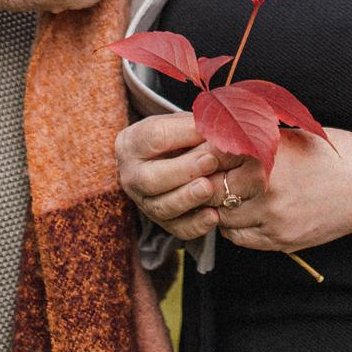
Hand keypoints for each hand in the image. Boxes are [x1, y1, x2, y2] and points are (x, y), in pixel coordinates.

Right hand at [117, 113, 225, 241]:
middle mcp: (132, 176)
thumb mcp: (180, 123)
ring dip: (188, 198)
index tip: (208, 132)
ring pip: (162, 207)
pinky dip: (196, 225)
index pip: (153, 137)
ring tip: (209, 188)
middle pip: (151, 178)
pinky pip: (177, 229)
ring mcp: (145, 203)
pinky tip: (214, 216)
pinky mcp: (162, 223)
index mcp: (133, 143)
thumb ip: (195, 125)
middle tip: (210, 161)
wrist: (167, 160)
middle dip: (183, 171)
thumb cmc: (176, 136)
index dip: (182, 134)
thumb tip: (220, 128)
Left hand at [214, 130, 351, 254]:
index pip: (213, 158)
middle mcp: (267, 188)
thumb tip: (216, 137)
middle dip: (205, 182)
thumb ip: (254, 140)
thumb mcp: (290, 136)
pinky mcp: (282, 240)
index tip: (202, 153)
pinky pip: (241, 238)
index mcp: (267, 156)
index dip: (204, 155)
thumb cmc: (332, 154)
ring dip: (218, 207)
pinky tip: (240, 212)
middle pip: (213, 190)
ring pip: (223, 218)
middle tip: (203, 176)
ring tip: (223, 194)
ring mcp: (274, 218)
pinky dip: (234, 226)